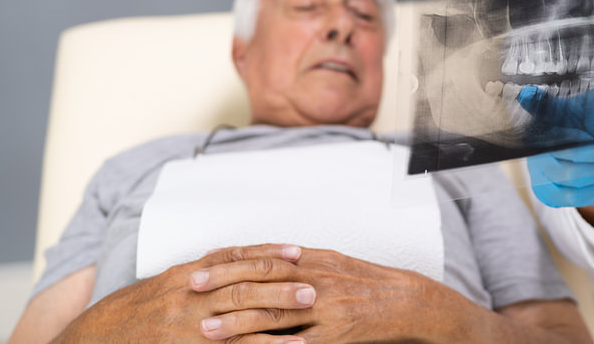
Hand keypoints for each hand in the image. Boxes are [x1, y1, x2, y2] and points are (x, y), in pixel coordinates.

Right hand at [53, 244, 309, 343]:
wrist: (91, 341)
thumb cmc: (131, 312)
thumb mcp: (164, 284)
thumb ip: (200, 273)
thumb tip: (236, 260)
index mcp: (185, 275)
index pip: (234, 258)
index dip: (267, 254)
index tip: (298, 251)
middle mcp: (186, 297)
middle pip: (242, 287)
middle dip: (280, 288)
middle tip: (313, 288)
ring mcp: (186, 327)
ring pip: (237, 323)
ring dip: (275, 324)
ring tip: (307, 325)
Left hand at [191, 246, 429, 342]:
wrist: (403, 299)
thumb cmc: (365, 281)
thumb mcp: (331, 262)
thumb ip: (298, 262)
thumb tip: (265, 260)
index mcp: (310, 261)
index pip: (261, 259)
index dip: (227, 263)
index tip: (198, 267)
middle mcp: (314, 280)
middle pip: (260, 282)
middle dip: (223, 286)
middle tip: (190, 291)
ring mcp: (323, 308)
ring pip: (273, 315)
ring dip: (237, 323)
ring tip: (207, 329)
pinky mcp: (333, 334)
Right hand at [518, 86, 593, 207]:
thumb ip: (592, 103)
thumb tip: (556, 99)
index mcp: (547, 115)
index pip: (538, 107)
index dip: (534, 101)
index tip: (526, 94)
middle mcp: (534, 141)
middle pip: (563, 148)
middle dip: (593, 152)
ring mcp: (536, 168)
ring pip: (567, 174)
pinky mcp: (544, 192)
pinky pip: (567, 197)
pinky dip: (589, 190)